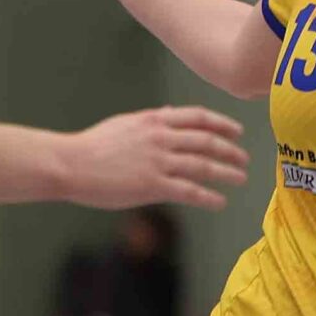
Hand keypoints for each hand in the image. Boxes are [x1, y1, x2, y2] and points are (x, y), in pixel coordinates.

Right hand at [62, 105, 249, 210]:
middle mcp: (161, 138)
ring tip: (241, 179)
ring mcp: (159, 161)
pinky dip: (209, 197)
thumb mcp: (125, 123)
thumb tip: (169, 113)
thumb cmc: (93, 146)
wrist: (71, 163)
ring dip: (227, 173)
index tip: (237, 132)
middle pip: (207, 142)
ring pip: (204, 165)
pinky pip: (190, 191)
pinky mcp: (153, 185)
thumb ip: (151, 119)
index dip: (222, 124)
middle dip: (230, 150)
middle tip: (244, 160)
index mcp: (154, 120)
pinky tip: (220, 202)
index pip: (198, 118)